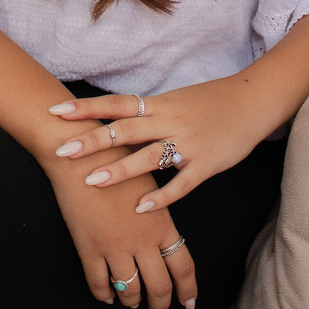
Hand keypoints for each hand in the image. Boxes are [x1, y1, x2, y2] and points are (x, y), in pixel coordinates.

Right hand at [46, 152, 196, 308]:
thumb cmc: (116, 157)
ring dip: (133, 301)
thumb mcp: (148, 179)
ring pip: (130, 290)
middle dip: (161, 304)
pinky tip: (106, 296)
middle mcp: (142, 240)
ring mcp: (116, 246)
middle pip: (160, 286)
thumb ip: (159, 206)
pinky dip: (104, 294)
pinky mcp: (90, 247)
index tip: (189, 303)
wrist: (81, 153)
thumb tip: (165, 226)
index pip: (183, 266)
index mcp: (161, 223)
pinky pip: (99, 283)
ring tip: (133, 304)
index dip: (188, 289)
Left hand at [49, 76, 275, 212]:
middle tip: (62, 151)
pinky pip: (181, 182)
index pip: (116, 104)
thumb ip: (146, 114)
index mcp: (159, 104)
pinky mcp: (207, 163)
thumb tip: (111, 120)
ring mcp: (188, 142)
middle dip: (92, 141)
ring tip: (93, 182)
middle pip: (125, 129)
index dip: (86, 108)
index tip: (56, 111)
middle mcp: (169, 120)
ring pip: (149, 156)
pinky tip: (141, 208)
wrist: (252, 101)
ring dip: (120, 169)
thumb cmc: (209, 102)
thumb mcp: (174, 101)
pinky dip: (162, 195)